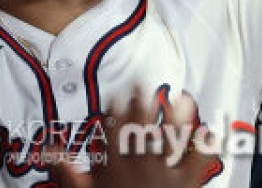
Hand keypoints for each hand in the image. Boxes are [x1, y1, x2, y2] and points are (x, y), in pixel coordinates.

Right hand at [50, 92, 219, 187]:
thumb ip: (66, 171)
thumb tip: (51, 150)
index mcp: (115, 168)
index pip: (113, 133)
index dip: (115, 111)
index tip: (117, 95)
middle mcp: (139, 167)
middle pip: (140, 129)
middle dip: (141, 103)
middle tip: (142, 83)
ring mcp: (163, 175)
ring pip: (169, 140)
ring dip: (176, 118)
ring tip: (181, 99)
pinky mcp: (183, 185)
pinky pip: (196, 164)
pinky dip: (204, 149)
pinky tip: (211, 134)